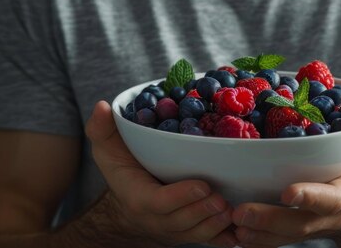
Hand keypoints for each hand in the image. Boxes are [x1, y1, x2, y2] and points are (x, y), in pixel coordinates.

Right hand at [84, 101, 237, 246]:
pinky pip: (208, 242)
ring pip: (196, 234)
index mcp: (139, 198)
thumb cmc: (124, 171)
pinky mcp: (190, 234)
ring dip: (216, 225)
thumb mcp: (108, 150)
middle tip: (222, 198)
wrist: (129, 208)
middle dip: (203, 211)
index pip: (159, 203)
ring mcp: (175, 230)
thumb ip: (103, 130)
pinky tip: (240, 232)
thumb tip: (100, 106)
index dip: (182, 197)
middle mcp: (157, 219)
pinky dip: (224, 239)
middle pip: (182, 222)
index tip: (203, 185)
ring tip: (231, 209)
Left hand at [231, 99, 340, 246]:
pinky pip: (273, 238)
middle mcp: (329, 213)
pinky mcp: (295, 227)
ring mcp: (311, 223)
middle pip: (299, 224)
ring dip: (256, 233)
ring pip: (282, 236)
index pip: (333, 198)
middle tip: (240, 212)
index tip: (289, 192)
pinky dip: (254, 237)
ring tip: (229, 223)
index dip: (313, 197)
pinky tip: (228, 229)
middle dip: (270, 220)